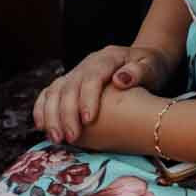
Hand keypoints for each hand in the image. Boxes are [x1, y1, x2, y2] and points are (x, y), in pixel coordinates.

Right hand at [34, 44, 172, 145]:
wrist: (145, 61)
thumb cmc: (151, 66)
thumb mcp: (152, 66)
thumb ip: (140, 71)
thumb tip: (120, 79)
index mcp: (108, 57)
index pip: (92, 76)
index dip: (87, 98)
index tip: (87, 120)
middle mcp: (87, 63)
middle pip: (70, 86)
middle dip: (67, 113)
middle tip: (70, 138)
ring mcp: (76, 72)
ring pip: (55, 90)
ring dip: (52, 115)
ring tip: (57, 138)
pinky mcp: (69, 83)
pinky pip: (49, 93)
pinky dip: (42, 109)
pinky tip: (43, 128)